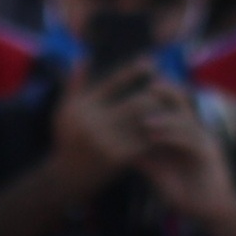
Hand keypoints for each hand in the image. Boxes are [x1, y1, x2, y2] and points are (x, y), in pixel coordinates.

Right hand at [52, 62, 159, 193]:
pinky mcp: (117, 158)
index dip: (134, 70)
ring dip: (160, 116)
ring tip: (172, 108)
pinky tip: (167, 129)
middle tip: (169, 90)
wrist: (66, 179)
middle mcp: (93, 123)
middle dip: (154, 97)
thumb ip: (74, 85)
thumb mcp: (64, 111)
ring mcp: (106, 143)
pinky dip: (157, 135)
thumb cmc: (68, 140)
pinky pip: (144, 142)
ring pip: (144, 124)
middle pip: (136, 104)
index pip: (114, 82)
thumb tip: (84, 57)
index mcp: (82, 107)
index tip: (152, 63)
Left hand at [126, 83, 234, 219]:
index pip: (172, 107)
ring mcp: (204, 142)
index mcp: (184, 135)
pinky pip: (190, 140)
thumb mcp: (161, 176)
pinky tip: (153, 136)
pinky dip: (171, 137)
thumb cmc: (187, 196)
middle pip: (181, 105)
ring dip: (164, 120)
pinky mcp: (209, 154)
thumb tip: (125, 153)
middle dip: (165, 94)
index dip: (157, 96)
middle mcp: (195, 133)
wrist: (212, 212)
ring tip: (143, 121)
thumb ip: (147, 162)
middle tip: (143, 88)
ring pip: (184, 122)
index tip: (134, 92)